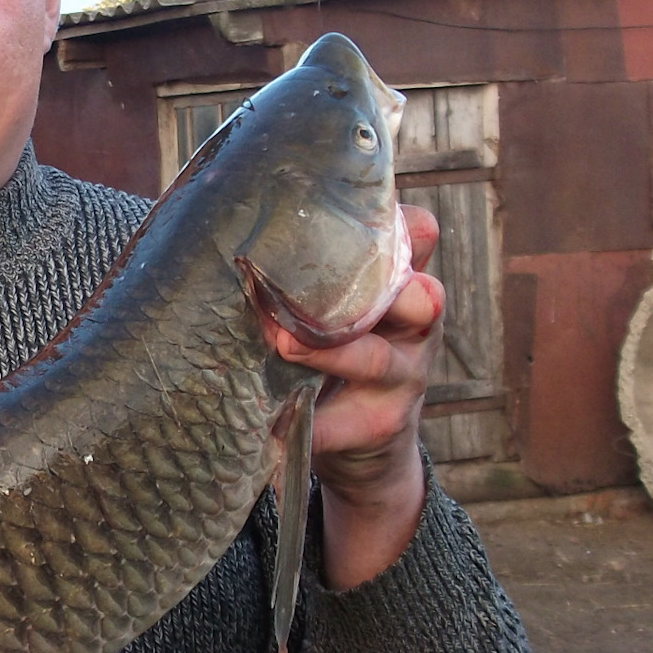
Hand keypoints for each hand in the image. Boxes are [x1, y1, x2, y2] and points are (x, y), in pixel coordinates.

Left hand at [267, 204, 443, 589]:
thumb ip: (315, 273)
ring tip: (284, 344)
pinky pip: (340, 423)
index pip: (420, 236)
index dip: (399, 223)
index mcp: (406, 282)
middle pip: (420, 297)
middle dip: (373, 288)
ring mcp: (404, 379)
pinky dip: (304, 420)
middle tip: (312, 284)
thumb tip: (231, 236)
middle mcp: (415, 326)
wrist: (360, 437)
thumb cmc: (341, 348)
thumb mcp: (343, 304)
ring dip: (329, 351)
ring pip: (377, 359)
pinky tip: (270, 417)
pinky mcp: (379, 426)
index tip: (349, 215)